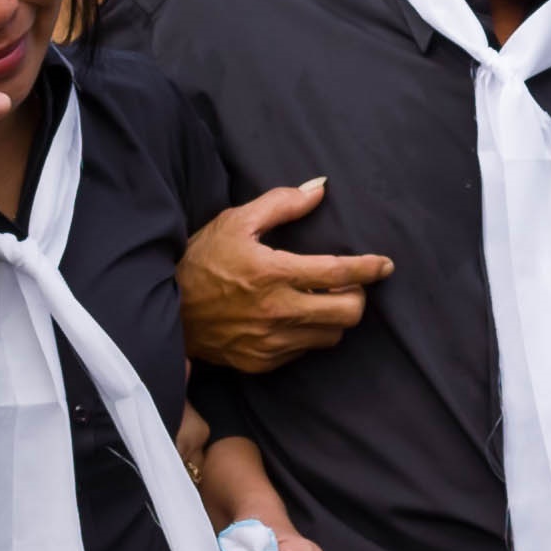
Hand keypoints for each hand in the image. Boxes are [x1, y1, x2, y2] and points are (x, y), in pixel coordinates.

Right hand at [179, 179, 394, 372]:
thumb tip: (319, 188)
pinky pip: (304, 352)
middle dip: (357, 296)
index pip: (338, 273)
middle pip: (348, 313)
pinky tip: (295, 318)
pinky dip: (309, 335)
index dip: (369, 269)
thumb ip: (282, 204)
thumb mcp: (236, 221)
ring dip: (334, 317)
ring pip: (331, 335)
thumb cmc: (201, 259)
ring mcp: (270, 342)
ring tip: (320, 299)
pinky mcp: (261, 362)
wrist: (165, 309)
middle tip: (347, 284)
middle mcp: (276, 312)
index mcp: (272, 273)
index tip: (385, 265)